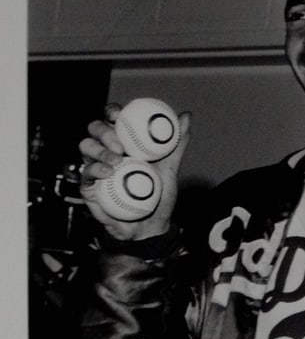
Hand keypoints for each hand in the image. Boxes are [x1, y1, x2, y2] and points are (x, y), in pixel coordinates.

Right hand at [78, 104, 190, 240]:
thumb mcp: (170, 167)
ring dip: (99, 150)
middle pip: (95, 129)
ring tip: (116, 160)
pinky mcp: (88, 186)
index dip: (112, 111)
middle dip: (104, 131)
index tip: (119, 115)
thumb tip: (186, 116)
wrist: (151, 226)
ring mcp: (96, 168)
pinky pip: (85, 173)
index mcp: (124, 142)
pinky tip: (107, 173)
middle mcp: (107, 151)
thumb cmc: (159, 196)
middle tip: (120, 144)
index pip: (112, 119)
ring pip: (85, 147)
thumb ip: (177, 143)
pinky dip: (95, 169)